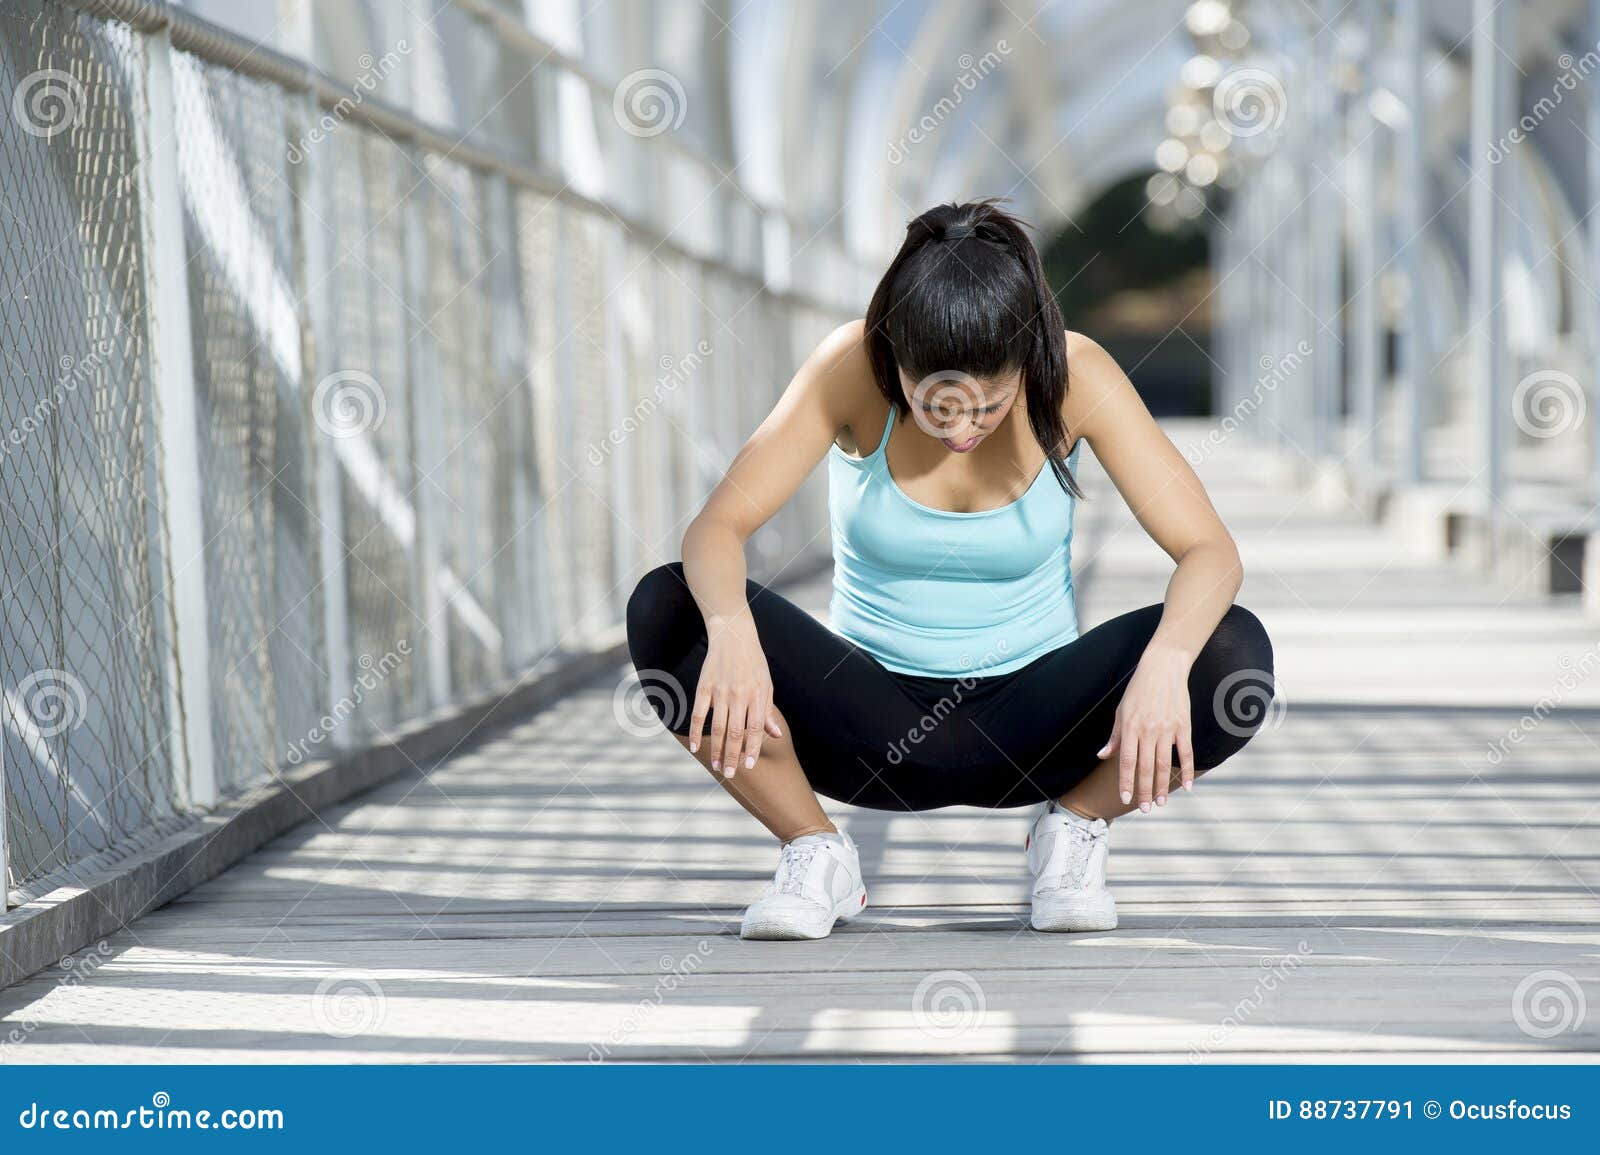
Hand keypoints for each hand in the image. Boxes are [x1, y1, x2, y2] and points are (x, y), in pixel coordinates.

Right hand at [688, 614, 782, 776]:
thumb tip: (776, 735)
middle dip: (732, 756)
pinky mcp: (704, 687)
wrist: (733, 636)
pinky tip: (696, 747)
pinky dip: (696, 732)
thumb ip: (768, 712)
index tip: (749, 766)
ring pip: (717, 727)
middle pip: (735, 732)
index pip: (755, 729)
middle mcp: (739, 695)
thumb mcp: (767, 685)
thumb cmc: (754, 663)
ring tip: (717, 766)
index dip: (752, 749)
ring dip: (716, 750)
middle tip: (730, 774)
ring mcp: (720, 692)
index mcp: (757, 696)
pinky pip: (698, 714)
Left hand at [1097, 648, 1193, 811]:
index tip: (1124, 799)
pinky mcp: (1184, 725)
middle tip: (1145, 809)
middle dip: (1144, 790)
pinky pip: (1186, 752)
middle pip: (1145, 767)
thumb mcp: (1121, 711)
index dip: (1125, 782)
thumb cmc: (1138, 689)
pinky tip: (1188, 786)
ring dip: (1163, 786)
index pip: (1126, 761)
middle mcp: (1148, 731)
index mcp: (1130, 728)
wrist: (1163, 667)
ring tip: (1162, 803)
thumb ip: (1115, 736)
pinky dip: (1188, 770)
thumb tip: (1102, 756)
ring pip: (1165, 763)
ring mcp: (1167, 729)